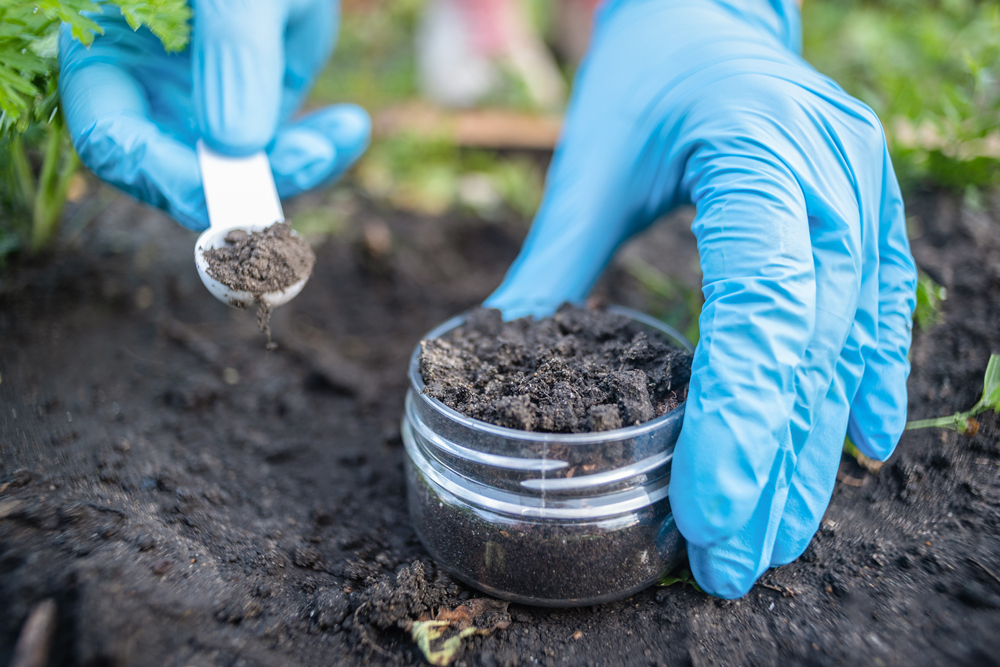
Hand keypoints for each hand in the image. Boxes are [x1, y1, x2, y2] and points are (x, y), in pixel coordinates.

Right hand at [58, 0, 369, 230]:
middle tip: (308, 161)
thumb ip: (233, 52)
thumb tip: (236, 146)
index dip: (165, 176)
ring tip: (344, 131)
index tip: (234, 185)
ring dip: (298, 166)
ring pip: (241, 172)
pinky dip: (320, 148)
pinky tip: (351, 125)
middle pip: (179, 173)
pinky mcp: (253, 106)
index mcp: (106, 52)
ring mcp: (203, 103)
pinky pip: (281, 150)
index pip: (114, 142)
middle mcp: (149, 89)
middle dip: (248, 180)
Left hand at [485, 0, 916, 596]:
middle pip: (808, 346)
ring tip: (778, 536)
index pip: (758, 306)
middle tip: (731, 561)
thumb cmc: (647, 73)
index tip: (708, 513)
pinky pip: (878, 310)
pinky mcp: (867, 211)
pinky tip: (853, 448)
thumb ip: (556, 259)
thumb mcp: (592, 160)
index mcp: (759, 154)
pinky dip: (863, 383)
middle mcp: (830, 178)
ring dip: (812, 449)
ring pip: (846, 344)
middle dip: (771, 465)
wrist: (710, 8)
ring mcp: (862, 194)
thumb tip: (494, 354)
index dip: (738, 418)